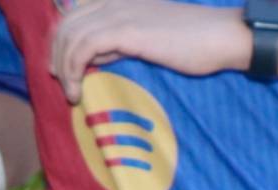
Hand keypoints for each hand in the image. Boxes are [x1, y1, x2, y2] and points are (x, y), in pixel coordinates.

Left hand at [50, 0, 246, 100]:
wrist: (221, 36)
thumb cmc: (193, 43)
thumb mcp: (147, 41)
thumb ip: (119, 44)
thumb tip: (95, 57)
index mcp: (117, 2)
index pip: (73, 15)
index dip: (61, 43)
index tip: (62, 70)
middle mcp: (112, 2)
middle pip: (66, 24)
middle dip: (56, 56)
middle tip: (62, 84)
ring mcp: (118, 13)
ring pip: (70, 36)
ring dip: (63, 68)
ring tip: (70, 94)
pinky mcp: (125, 30)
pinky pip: (83, 47)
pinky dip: (72, 70)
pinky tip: (78, 91)